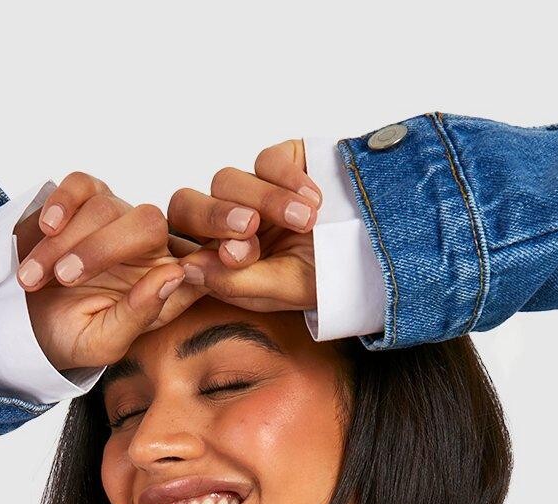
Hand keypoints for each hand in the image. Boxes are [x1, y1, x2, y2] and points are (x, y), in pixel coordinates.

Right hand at [14, 172, 204, 371]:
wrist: (27, 322)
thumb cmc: (73, 335)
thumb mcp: (105, 342)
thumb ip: (140, 314)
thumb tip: (174, 274)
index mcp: (167, 283)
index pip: (199, 257)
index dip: (206, 245)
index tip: (196, 259)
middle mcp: (149, 245)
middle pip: (148, 222)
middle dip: (100, 249)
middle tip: (63, 279)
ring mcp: (117, 218)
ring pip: (104, 208)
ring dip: (62, 245)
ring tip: (32, 279)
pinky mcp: (85, 200)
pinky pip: (81, 185)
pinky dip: (60, 203)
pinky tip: (47, 229)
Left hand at [166, 140, 320, 312]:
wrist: (376, 248)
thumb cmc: (327, 276)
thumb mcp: (283, 290)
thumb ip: (234, 283)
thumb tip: (187, 268)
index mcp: (218, 261)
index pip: (181, 246)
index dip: (201, 246)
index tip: (237, 256)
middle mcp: (225, 225)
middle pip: (186, 205)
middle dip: (216, 215)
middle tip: (250, 227)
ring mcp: (248, 191)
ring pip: (226, 180)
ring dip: (267, 201)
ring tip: (306, 221)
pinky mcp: (275, 162)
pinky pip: (266, 160)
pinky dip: (289, 179)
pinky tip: (315, 200)